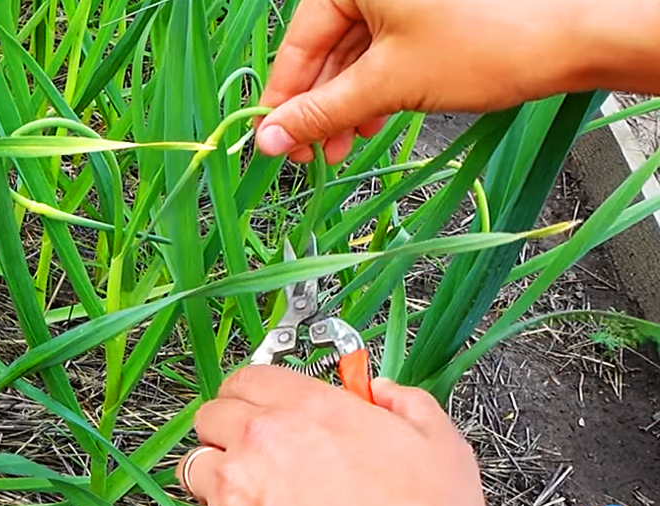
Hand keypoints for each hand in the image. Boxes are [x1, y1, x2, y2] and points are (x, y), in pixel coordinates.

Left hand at [176, 366, 488, 505]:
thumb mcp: (442, 453)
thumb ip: (409, 406)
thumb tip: (385, 392)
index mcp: (309, 412)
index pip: (251, 377)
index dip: (257, 394)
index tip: (264, 409)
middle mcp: (259, 444)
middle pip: (213, 418)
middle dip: (232, 434)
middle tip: (260, 459)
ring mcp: (230, 494)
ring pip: (197, 471)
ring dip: (219, 484)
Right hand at [255, 0, 659, 163]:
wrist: (575, 36)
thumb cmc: (485, 45)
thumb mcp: (388, 84)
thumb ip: (322, 112)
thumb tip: (269, 139)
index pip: (299, 40)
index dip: (283, 96)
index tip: (271, 137)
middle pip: (326, 48)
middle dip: (318, 106)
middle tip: (308, 152)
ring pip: (356, 55)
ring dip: (345, 104)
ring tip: (340, 148)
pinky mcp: (430, 12)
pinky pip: (385, 52)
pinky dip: (375, 89)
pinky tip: (371, 123)